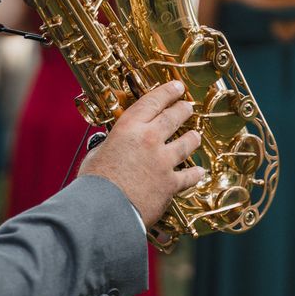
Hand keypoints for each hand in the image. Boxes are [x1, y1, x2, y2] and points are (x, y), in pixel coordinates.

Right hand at [78, 81, 203, 227]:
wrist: (105, 209)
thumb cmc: (95, 183)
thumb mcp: (97, 153)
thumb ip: (111, 145)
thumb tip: (111, 146)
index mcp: (129, 128)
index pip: (152, 102)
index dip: (167, 92)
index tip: (177, 87)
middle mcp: (149, 139)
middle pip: (173, 118)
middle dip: (183, 109)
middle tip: (188, 106)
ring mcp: (163, 161)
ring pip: (186, 143)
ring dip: (193, 138)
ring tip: (196, 135)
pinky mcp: (170, 183)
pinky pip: (188, 176)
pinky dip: (194, 174)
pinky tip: (199, 172)